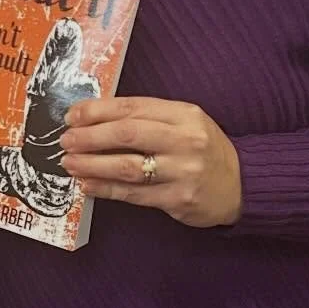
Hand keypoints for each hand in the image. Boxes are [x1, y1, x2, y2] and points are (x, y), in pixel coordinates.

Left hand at [60, 96, 242, 228]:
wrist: (242, 185)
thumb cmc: (204, 149)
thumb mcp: (184, 122)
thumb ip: (148, 118)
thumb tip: (95, 119)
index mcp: (184, 114)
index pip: (133, 107)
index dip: (97, 111)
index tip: (73, 115)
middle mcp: (185, 140)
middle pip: (127, 134)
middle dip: (90, 137)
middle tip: (66, 140)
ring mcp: (182, 172)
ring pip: (127, 167)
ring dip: (92, 164)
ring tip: (70, 163)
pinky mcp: (178, 200)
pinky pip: (133, 194)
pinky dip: (106, 189)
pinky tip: (88, 184)